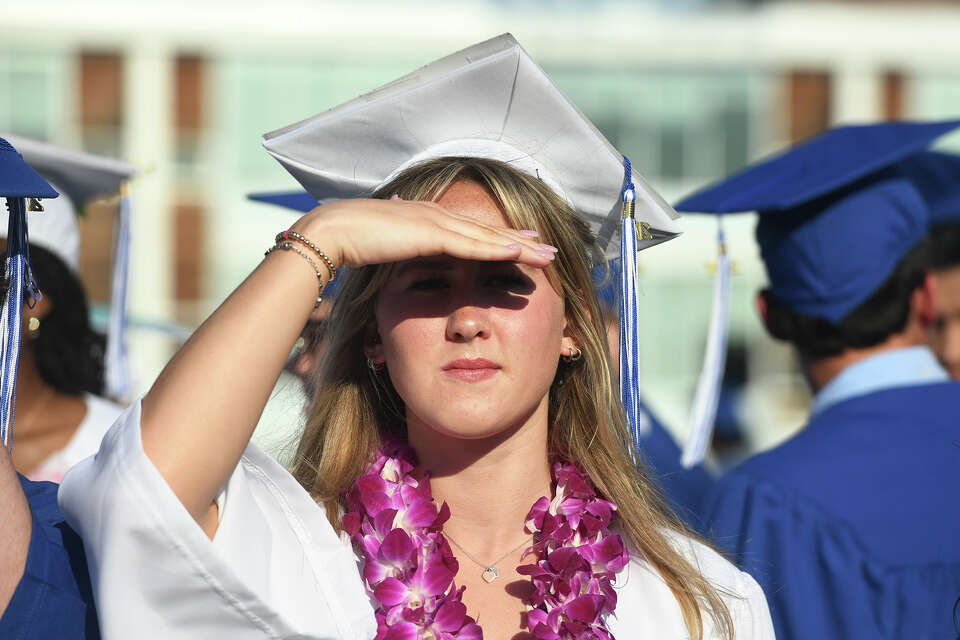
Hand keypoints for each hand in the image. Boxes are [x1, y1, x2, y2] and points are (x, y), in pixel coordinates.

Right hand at [290, 197, 556, 270]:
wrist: (331, 231)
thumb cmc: (351, 243)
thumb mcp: (386, 250)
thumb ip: (402, 253)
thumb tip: (407, 261)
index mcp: (427, 220)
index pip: (472, 231)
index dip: (500, 238)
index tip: (524, 244)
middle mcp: (437, 216)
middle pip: (488, 231)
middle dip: (521, 240)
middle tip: (550, 248)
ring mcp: (436, 222)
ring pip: (488, 236)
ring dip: (521, 246)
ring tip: (548, 254)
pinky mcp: (431, 233)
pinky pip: (472, 245)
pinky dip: (498, 249)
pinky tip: (521, 253)